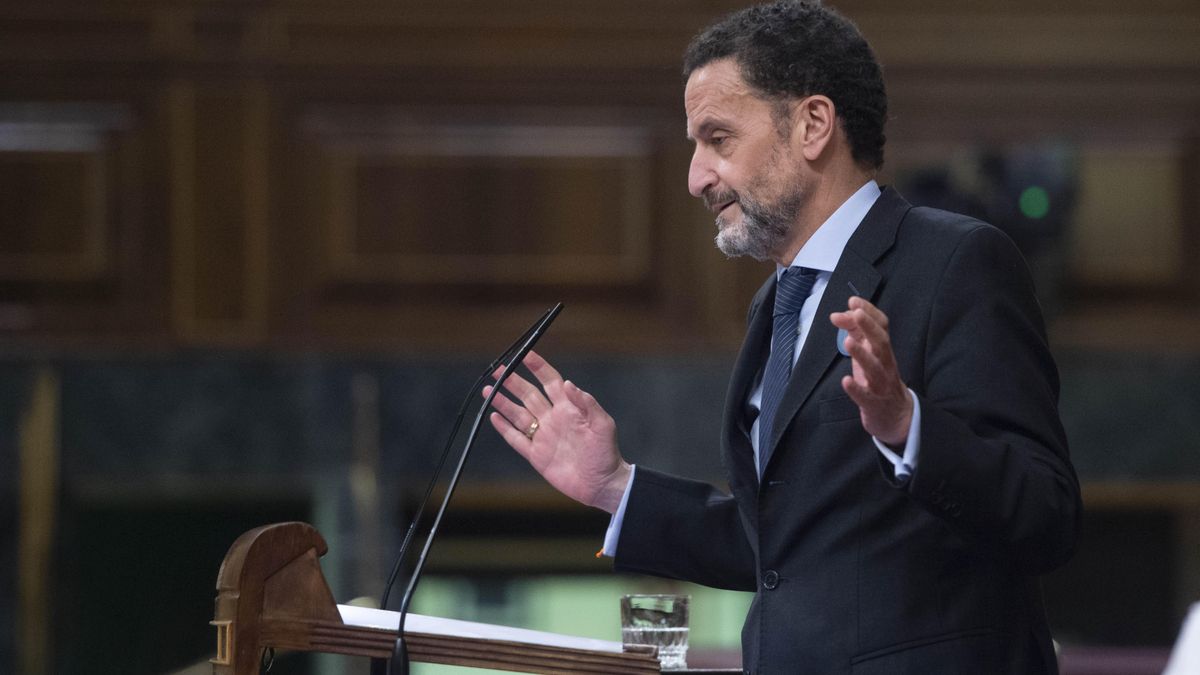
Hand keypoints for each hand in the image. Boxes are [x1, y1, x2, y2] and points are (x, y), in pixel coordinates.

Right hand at [484, 350, 631, 512]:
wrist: (602, 484)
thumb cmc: (606, 453)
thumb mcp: (602, 425)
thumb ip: (586, 404)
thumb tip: (568, 384)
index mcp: (569, 409)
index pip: (549, 381)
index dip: (538, 367)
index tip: (525, 354)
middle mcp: (553, 419)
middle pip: (528, 395)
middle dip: (513, 382)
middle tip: (499, 370)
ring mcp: (544, 436)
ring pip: (518, 415)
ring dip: (503, 402)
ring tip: (488, 390)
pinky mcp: (537, 456)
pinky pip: (517, 439)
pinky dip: (504, 428)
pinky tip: (494, 417)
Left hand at [830, 296, 912, 446]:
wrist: (897, 416)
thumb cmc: (878, 379)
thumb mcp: (868, 353)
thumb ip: (856, 332)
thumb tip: (841, 313)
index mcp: (884, 350)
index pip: (882, 326)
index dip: (869, 313)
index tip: (854, 300)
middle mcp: (885, 364)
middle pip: (881, 343)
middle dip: (869, 327)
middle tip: (856, 313)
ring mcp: (881, 384)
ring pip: (874, 368)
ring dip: (862, 354)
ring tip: (848, 341)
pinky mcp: (873, 403)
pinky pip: (865, 396)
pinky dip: (856, 389)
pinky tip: (846, 381)